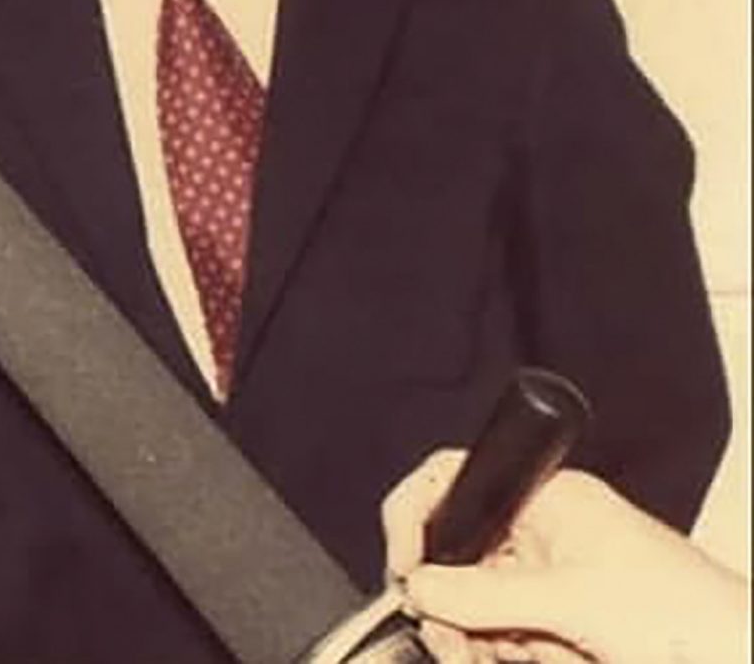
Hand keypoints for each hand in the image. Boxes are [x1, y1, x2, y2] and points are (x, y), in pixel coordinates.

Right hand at [383, 450, 750, 663]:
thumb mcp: (575, 601)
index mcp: (549, 498)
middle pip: (456, 553)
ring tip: (503, 657)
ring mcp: (552, 577)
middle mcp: (545, 530)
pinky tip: (535, 658)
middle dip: (450, 605)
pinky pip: (503, 633)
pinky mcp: (562, 621)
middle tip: (455, 645)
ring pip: (474, 602)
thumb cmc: (692, 617)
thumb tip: (420, 584)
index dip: (416, 519)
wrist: (739, 662)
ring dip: (477, 639)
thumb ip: (486, 593)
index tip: (406, 571)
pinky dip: (502, 653)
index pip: (454, 480)